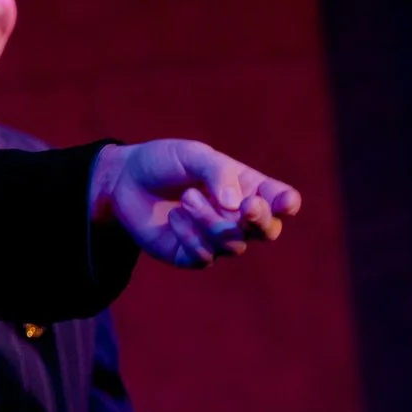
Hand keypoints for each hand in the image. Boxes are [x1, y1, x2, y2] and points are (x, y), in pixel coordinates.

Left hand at [94, 139, 300, 268]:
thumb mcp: (192, 155)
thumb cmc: (164, 162)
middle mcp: (238, 217)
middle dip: (260, 220)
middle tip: (246, 207)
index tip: (283, 202)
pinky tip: (174, 216)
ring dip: (211, 221)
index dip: (287, 204)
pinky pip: (204, 257)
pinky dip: (189, 234)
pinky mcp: (192, 255)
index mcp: (247, 187)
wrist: (124, 179)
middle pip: (268, 230)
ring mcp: (217, 239)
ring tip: (187, 197)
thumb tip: (236, 205)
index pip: (280, 200)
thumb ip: (217, 172)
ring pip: (234, 244)